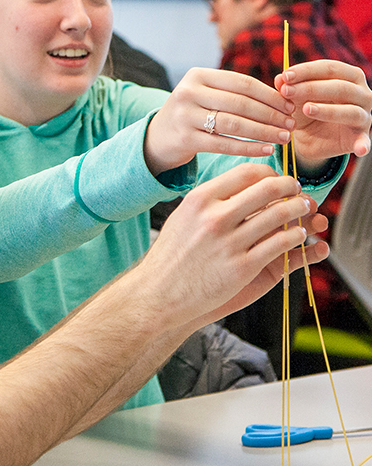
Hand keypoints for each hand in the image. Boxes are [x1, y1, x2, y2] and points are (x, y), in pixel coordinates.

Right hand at [139, 163, 327, 328]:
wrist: (159, 292)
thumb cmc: (172, 256)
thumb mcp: (184, 216)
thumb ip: (210, 201)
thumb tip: (240, 185)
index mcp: (200, 199)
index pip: (246, 172)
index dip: (270, 173)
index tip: (277, 179)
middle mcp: (215, 217)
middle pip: (268, 189)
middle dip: (290, 187)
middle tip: (298, 191)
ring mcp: (230, 242)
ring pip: (279, 215)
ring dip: (299, 210)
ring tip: (305, 210)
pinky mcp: (242, 267)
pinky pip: (280, 244)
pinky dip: (295, 236)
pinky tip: (298, 235)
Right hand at [144, 67, 294, 174]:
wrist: (158, 137)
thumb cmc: (193, 114)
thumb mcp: (206, 94)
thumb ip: (235, 92)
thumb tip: (282, 95)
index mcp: (198, 75)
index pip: (243, 83)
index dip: (270, 95)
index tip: (290, 107)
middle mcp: (188, 92)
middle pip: (240, 103)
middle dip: (271, 115)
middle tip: (291, 124)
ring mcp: (185, 116)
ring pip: (234, 124)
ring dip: (264, 132)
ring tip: (284, 138)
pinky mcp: (185, 138)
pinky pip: (224, 144)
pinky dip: (249, 148)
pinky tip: (266, 150)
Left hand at [275, 60, 371, 162]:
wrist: (312, 136)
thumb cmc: (307, 109)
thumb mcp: (295, 98)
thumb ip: (288, 87)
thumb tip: (280, 79)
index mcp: (349, 76)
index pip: (330, 68)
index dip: (307, 71)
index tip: (285, 76)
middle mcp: (362, 94)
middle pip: (340, 87)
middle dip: (311, 88)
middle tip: (286, 92)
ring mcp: (364, 116)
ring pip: (350, 111)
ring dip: (328, 110)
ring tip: (306, 109)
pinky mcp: (361, 137)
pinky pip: (364, 141)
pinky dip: (363, 145)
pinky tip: (360, 150)